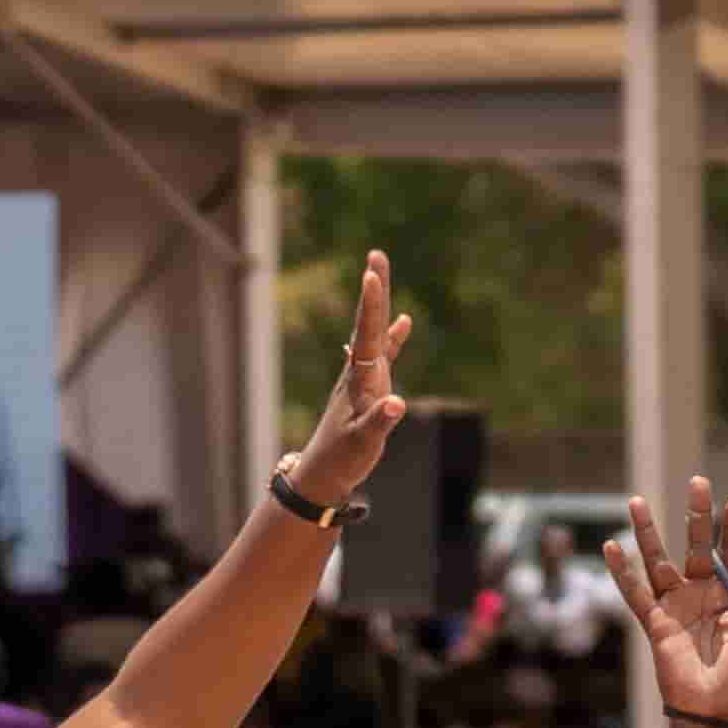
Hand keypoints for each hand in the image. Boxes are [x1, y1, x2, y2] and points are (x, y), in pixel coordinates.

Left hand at [280, 251, 417, 511]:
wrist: (324, 472)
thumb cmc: (343, 459)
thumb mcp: (363, 443)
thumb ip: (379, 423)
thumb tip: (397, 404)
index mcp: (359, 380)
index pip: (367, 336)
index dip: (371, 306)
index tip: (370, 275)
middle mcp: (359, 371)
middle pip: (368, 323)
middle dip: (374, 290)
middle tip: (376, 255)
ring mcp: (363, 376)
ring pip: (374, 332)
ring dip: (379, 303)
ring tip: (380, 271)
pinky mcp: (369, 385)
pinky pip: (383, 352)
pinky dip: (393, 334)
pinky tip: (404, 321)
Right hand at [615, 478, 727, 727]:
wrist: (713, 712)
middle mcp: (700, 595)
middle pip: (695, 547)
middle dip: (696, 516)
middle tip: (697, 482)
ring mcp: (675, 606)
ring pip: (658, 561)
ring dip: (647, 533)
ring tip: (636, 501)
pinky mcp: (655, 623)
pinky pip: (635, 593)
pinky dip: (622, 572)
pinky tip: (611, 547)